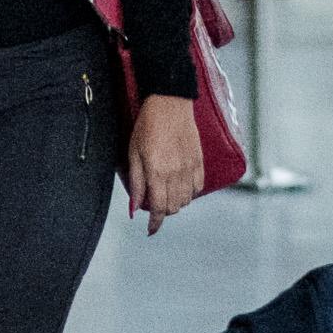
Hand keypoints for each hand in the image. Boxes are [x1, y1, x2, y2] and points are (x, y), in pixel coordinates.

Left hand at [124, 93, 204, 233]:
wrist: (170, 102)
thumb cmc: (147, 125)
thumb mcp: (134, 153)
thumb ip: (136, 183)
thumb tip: (134, 208)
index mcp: (157, 172)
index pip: (158, 208)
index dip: (155, 223)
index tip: (151, 230)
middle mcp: (176, 173)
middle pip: (173, 207)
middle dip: (162, 211)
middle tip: (153, 203)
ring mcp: (190, 167)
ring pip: (186, 200)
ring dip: (175, 202)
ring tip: (166, 192)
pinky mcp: (199, 161)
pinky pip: (198, 187)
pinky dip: (189, 192)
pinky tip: (180, 185)